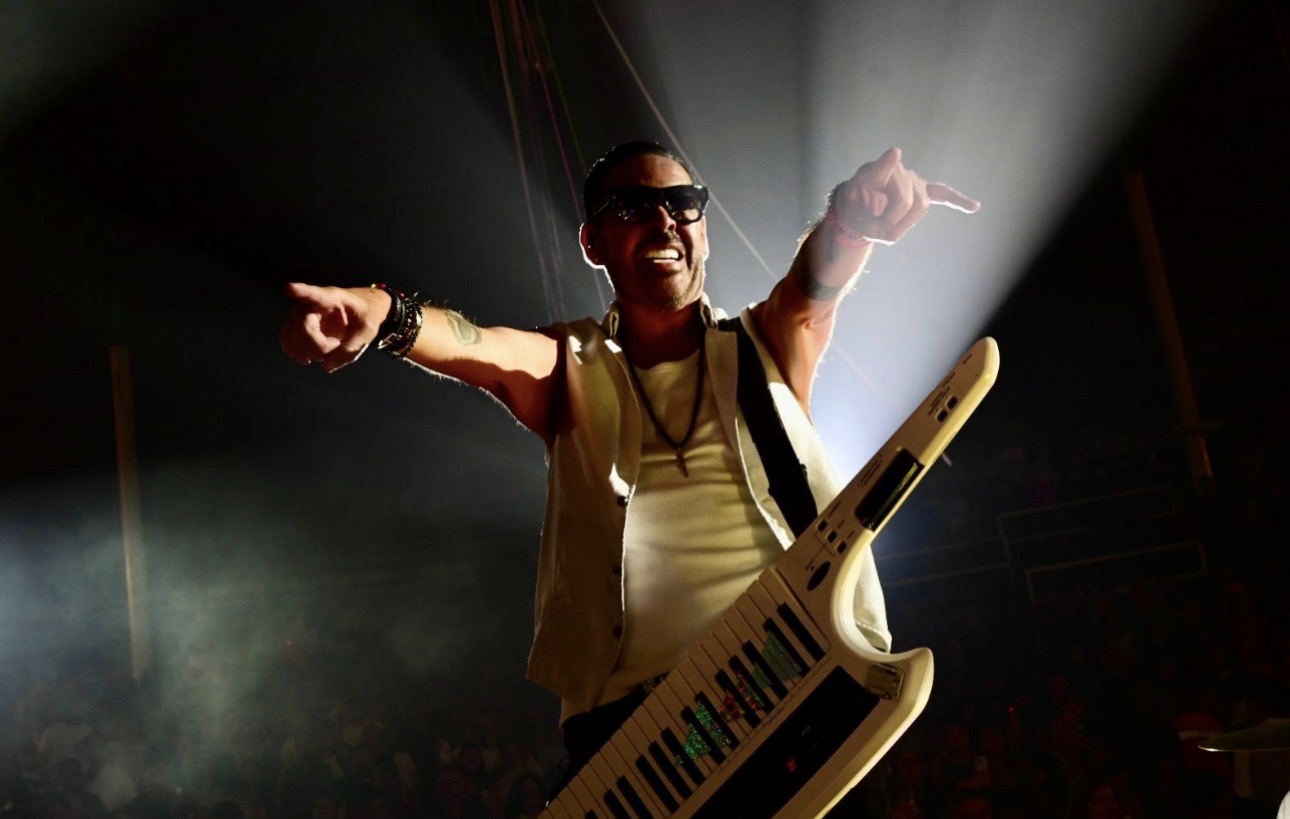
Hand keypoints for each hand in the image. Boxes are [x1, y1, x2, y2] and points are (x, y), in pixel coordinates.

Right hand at [279, 282, 391, 372]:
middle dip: (318, 345)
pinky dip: (295, 351)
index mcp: (333, 298)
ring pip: (291, 334)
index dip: (301, 291)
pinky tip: (307, 358)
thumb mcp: (367, 332)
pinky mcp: (298, 324)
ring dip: (307, 350)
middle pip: (302, 326)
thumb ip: (350, 349)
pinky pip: (287, 338)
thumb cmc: (368, 314)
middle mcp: (312, 303)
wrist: (365, 310)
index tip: (289, 288)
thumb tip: (326, 367)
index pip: (315, 294)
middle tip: (336, 345)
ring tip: (327, 349)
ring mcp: (303, 313)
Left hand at [832, 147, 979, 244]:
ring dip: (904, 221)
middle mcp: (896, 171)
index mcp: (873, 174)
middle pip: (908, 201)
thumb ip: (868, 218)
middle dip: (893, 220)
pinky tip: (974, 206)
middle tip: (875, 225)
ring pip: (921, 205)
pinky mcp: (922, 189)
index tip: (895, 154)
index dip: (888, 164)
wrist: (855, 204)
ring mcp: (912, 180)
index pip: (883, 169)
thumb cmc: (853, 209)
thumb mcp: (850, 215)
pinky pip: (941, 193)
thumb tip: (891, 222)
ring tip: (887, 221)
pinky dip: (957, 200)